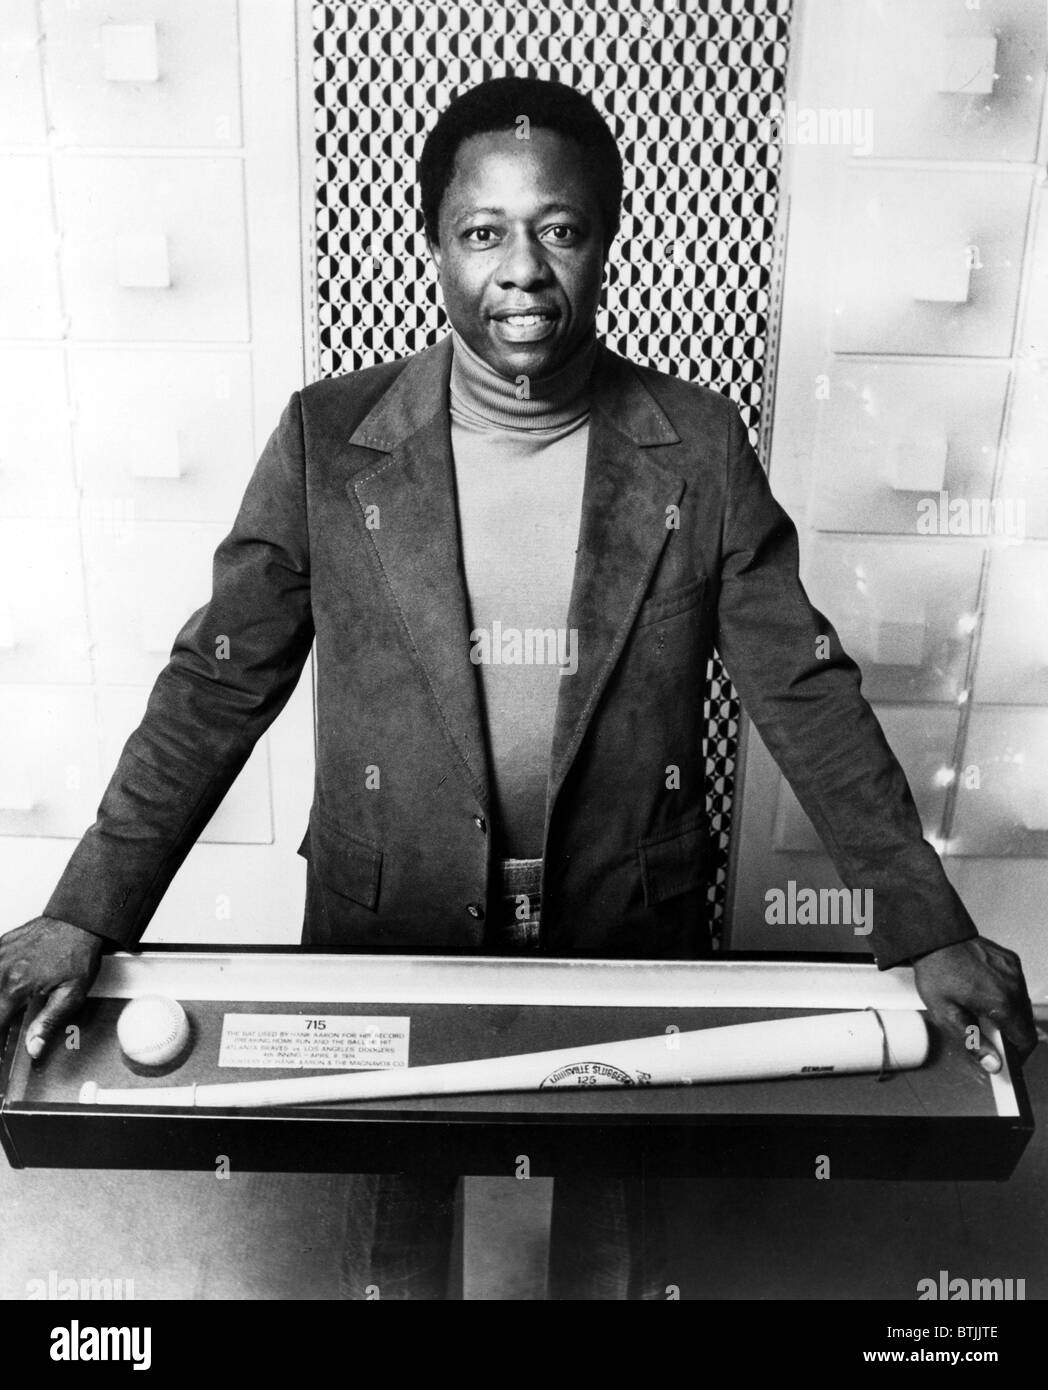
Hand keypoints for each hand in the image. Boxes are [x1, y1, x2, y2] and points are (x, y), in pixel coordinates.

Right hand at [0, 917, 103, 1059]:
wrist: (80, 921)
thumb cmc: (78, 953)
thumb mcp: (71, 994)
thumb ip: (48, 1023)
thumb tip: (33, 1048)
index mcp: (15, 986)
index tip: (0, 1058)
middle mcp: (0, 970)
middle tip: (5, 1039)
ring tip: (8, 1014)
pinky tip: (5, 994)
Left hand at [912, 937, 1036, 1074]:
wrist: (934, 938)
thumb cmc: (936, 971)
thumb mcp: (946, 1014)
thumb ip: (973, 1042)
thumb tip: (993, 1063)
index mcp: (1001, 1002)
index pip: (1026, 1039)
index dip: (1017, 1055)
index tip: (1006, 1059)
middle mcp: (1013, 985)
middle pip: (1026, 1024)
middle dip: (1010, 1035)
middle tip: (989, 1037)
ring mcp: (1014, 971)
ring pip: (1023, 1005)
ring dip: (1009, 1015)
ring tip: (983, 1013)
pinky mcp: (1011, 961)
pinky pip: (1017, 986)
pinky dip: (1007, 995)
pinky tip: (985, 994)